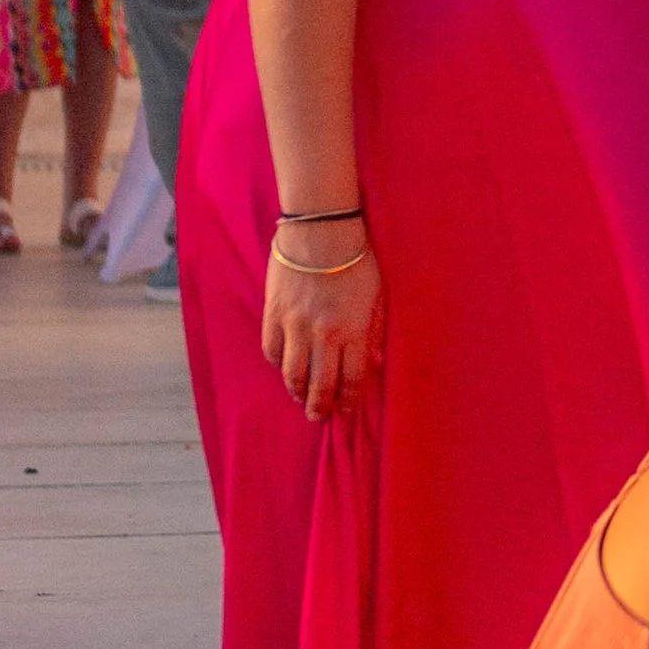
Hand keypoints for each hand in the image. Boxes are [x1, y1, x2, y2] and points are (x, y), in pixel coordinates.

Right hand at [262, 243, 384, 421]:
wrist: (320, 231)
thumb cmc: (356, 259)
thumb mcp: (376, 296)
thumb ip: (374, 332)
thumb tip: (374, 363)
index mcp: (353, 331)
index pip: (352, 379)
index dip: (348, 399)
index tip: (346, 410)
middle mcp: (324, 335)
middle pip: (321, 383)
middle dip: (321, 406)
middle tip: (319, 417)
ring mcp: (295, 326)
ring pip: (293, 373)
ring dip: (297, 392)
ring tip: (300, 399)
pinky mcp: (274, 314)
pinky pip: (272, 350)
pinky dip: (278, 364)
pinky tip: (284, 369)